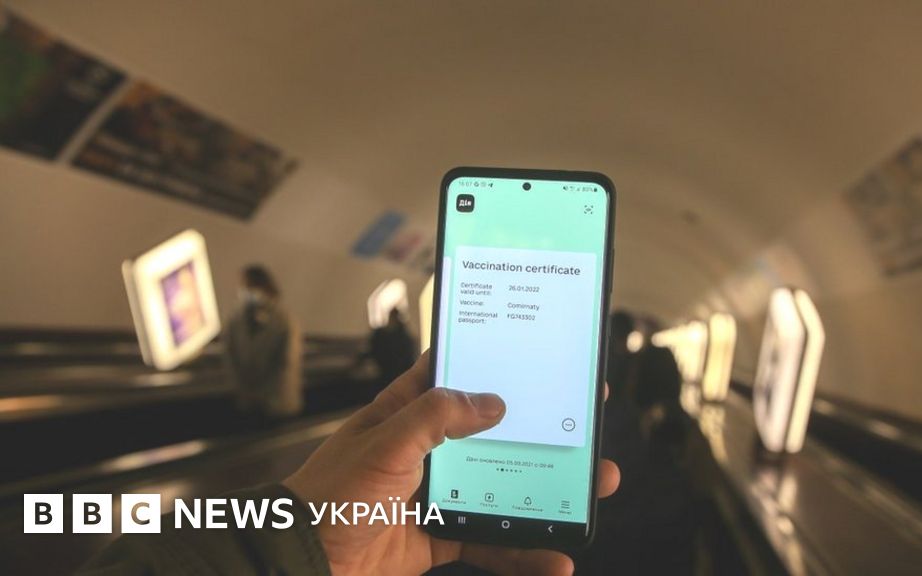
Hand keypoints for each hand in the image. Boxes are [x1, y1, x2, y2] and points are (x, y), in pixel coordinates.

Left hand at [283, 352, 619, 575]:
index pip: (459, 375)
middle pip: (495, 435)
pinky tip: (551, 559)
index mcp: (408, 411)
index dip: (498, 365)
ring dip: (544, 495)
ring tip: (588, 496)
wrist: (302, 562)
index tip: (544, 360)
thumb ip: (436, 416)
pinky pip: (490, 541)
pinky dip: (521, 552)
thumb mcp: (384, 443)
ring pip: (502, 489)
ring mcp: (437, 493)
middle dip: (541, 435)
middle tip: (584, 432)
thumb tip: (492, 401)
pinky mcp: (440, 535)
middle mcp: (428, 449)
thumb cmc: (329, 494)